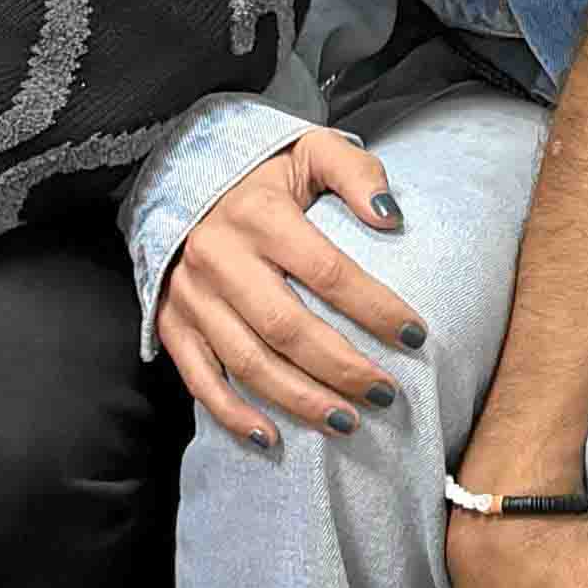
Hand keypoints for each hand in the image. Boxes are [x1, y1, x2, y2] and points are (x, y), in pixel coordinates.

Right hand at [156, 129, 427, 448]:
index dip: (375, 308)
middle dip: (341, 367)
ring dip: (299, 400)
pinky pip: (198, 378)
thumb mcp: (313, 149)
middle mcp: (219, 257)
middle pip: (287, 327)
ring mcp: (190, 294)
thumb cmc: (266, 172)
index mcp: (259, 214)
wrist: (185, 177)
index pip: (328, 272)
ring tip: (347, 422)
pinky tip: (271, 439)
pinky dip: (232, 415)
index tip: (415, 335)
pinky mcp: (171, 322)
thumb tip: (391, 218)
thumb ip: (357, 173)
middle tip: (386, 393)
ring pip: (247, 362)